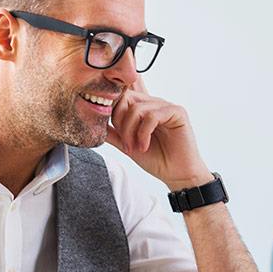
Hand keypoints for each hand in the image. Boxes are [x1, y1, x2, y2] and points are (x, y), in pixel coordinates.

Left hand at [106, 75, 212, 190]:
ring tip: (135, 148)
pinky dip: (144, 133)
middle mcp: (154, 103)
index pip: (121, 97)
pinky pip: (152, 115)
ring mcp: (166, 106)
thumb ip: (113, 133)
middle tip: (125, 143)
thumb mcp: (127, 145)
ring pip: (138, 108)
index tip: (117, 135)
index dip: (113, 112)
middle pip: (126, 98)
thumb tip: (95, 124)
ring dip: (131, 131)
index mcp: (143, 108)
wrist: (176, 174)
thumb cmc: (156, 159)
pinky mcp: (177, 112)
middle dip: (120, 122)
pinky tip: (144, 146)